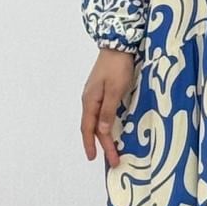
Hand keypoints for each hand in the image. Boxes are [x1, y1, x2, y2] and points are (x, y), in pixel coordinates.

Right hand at [80, 47, 136, 166]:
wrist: (117, 46)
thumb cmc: (117, 68)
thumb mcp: (115, 90)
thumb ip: (108, 111)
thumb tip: (102, 131)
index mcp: (90, 101)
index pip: (89, 128)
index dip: (91, 144)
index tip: (95, 158)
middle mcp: (90, 100)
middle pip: (93, 127)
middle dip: (102, 145)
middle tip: (113, 160)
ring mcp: (95, 96)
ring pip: (97, 121)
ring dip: (104, 137)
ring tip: (112, 150)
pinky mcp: (102, 92)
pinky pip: (101, 114)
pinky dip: (105, 125)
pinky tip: (111, 130)